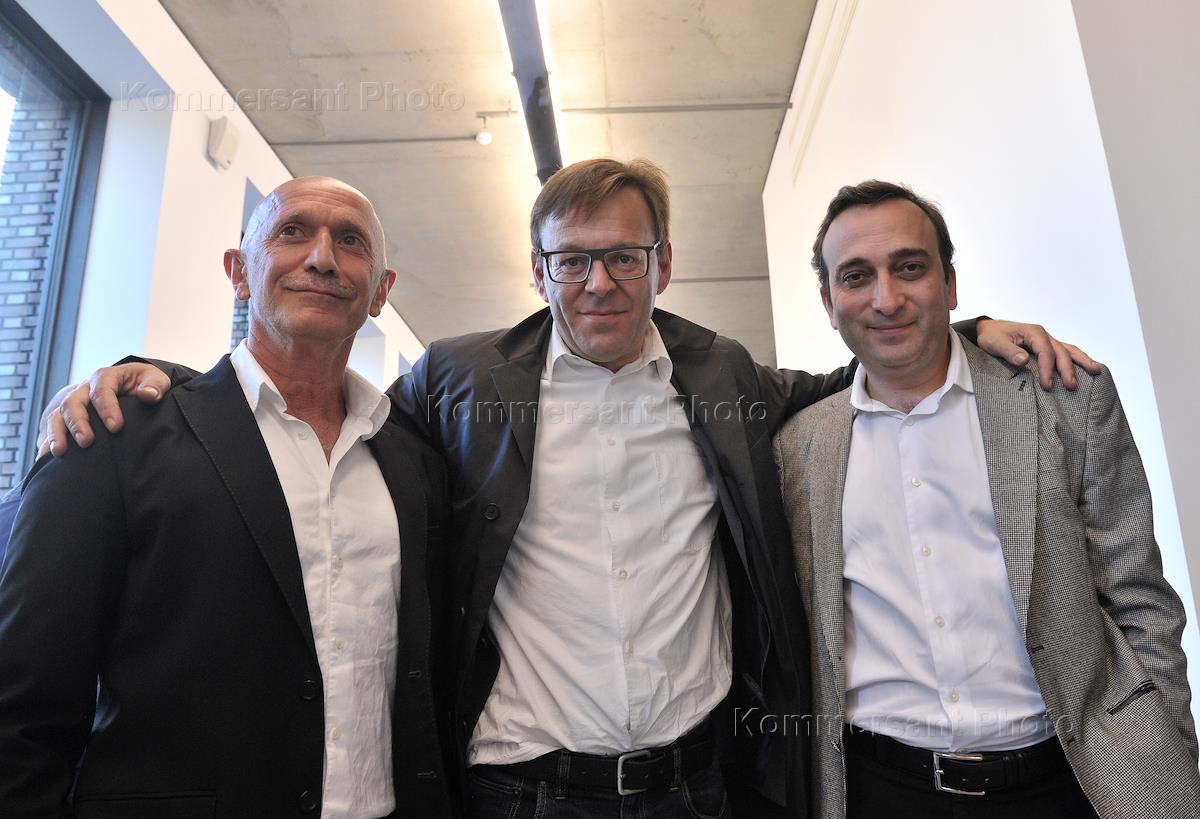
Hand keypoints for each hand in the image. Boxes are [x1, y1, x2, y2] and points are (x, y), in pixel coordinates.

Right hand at [37, 364, 170, 456]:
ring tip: (60, 452)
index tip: (116, 427)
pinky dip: (47, 441)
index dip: (107, 408)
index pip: (102, 390)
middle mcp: (85, 389)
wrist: (134, 385)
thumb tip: (148, 395)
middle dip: (78, 423)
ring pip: (58, 414)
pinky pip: (52, 427)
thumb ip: (155, 386)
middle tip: (86, 442)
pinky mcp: (68, 416)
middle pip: (73, 403)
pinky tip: (46, 457)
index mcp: (106, 377)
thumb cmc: (146, 384)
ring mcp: (74, 402)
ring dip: (57, 433)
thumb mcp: (156, 380)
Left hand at [976, 319, 1101, 389]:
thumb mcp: (994, 343)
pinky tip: (1088, 367)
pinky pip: (1066, 352)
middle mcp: (1044, 335)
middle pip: (1061, 352)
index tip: (1047, 386)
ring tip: (1096, 371)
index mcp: (1033, 332)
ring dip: (1081, 361)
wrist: (988, 330)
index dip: (1048, 369)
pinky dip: (1077, 359)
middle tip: (1071, 386)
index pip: (1046, 352)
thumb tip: (1024, 360)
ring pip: (1069, 350)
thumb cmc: (991, 336)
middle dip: (1067, 369)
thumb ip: (1008, 351)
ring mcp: (1048, 340)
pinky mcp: (1047, 346)